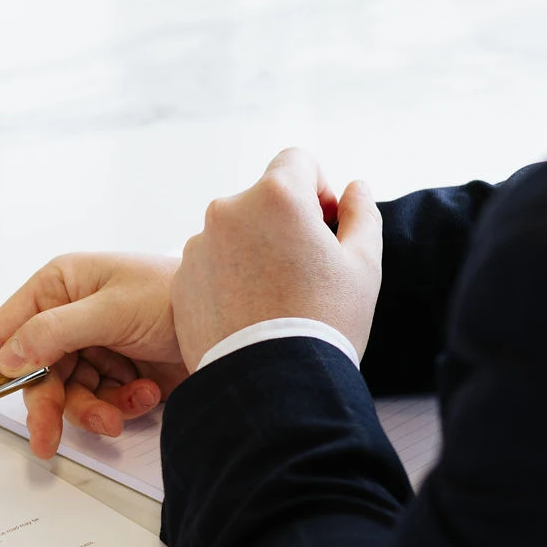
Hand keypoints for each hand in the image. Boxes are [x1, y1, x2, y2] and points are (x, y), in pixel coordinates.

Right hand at [0, 254, 190, 458]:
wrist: (239, 325)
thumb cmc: (176, 295)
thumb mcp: (111, 309)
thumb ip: (54, 332)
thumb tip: (8, 356)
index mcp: (59, 286)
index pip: (1, 329)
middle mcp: (69, 317)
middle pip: (34, 376)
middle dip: (50, 407)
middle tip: (48, 442)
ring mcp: (94, 347)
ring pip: (67, 397)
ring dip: (94, 410)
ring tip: (126, 410)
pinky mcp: (118, 374)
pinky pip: (99, 404)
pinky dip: (121, 407)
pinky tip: (147, 394)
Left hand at [172, 148, 382, 368]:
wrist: (272, 385)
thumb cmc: (324, 322)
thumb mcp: (364, 264)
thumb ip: (362, 214)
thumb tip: (354, 188)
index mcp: (275, 196)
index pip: (297, 162)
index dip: (318, 188)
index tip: (325, 226)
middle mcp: (228, 210)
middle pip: (263, 199)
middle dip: (286, 223)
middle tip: (306, 272)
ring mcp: (199, 245)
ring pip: (236, 233)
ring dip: (256, 251)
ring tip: (277, 299)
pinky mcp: (182, 280)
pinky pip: (212, 265)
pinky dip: (231, 279)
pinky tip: (251, 314)